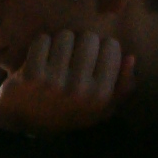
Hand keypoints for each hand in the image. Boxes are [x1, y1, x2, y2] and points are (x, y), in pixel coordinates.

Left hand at [0, 29, 135, 135]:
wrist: (26, 121)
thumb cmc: (69, 110)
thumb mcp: (102, 107)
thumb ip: (123, 85)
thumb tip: (130, 57)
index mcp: (101, 96)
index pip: (111, 46)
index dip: (101, 46)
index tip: (91, 57)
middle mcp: (81, 90)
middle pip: (89, 37)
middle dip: (81, 41)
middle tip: (72, 56)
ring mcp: (55, 82)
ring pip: (65, 35)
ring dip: (60, 42)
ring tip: (56, 57)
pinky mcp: (32, 75)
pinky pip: (43, 40)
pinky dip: (41, 45)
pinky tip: (39, 58)